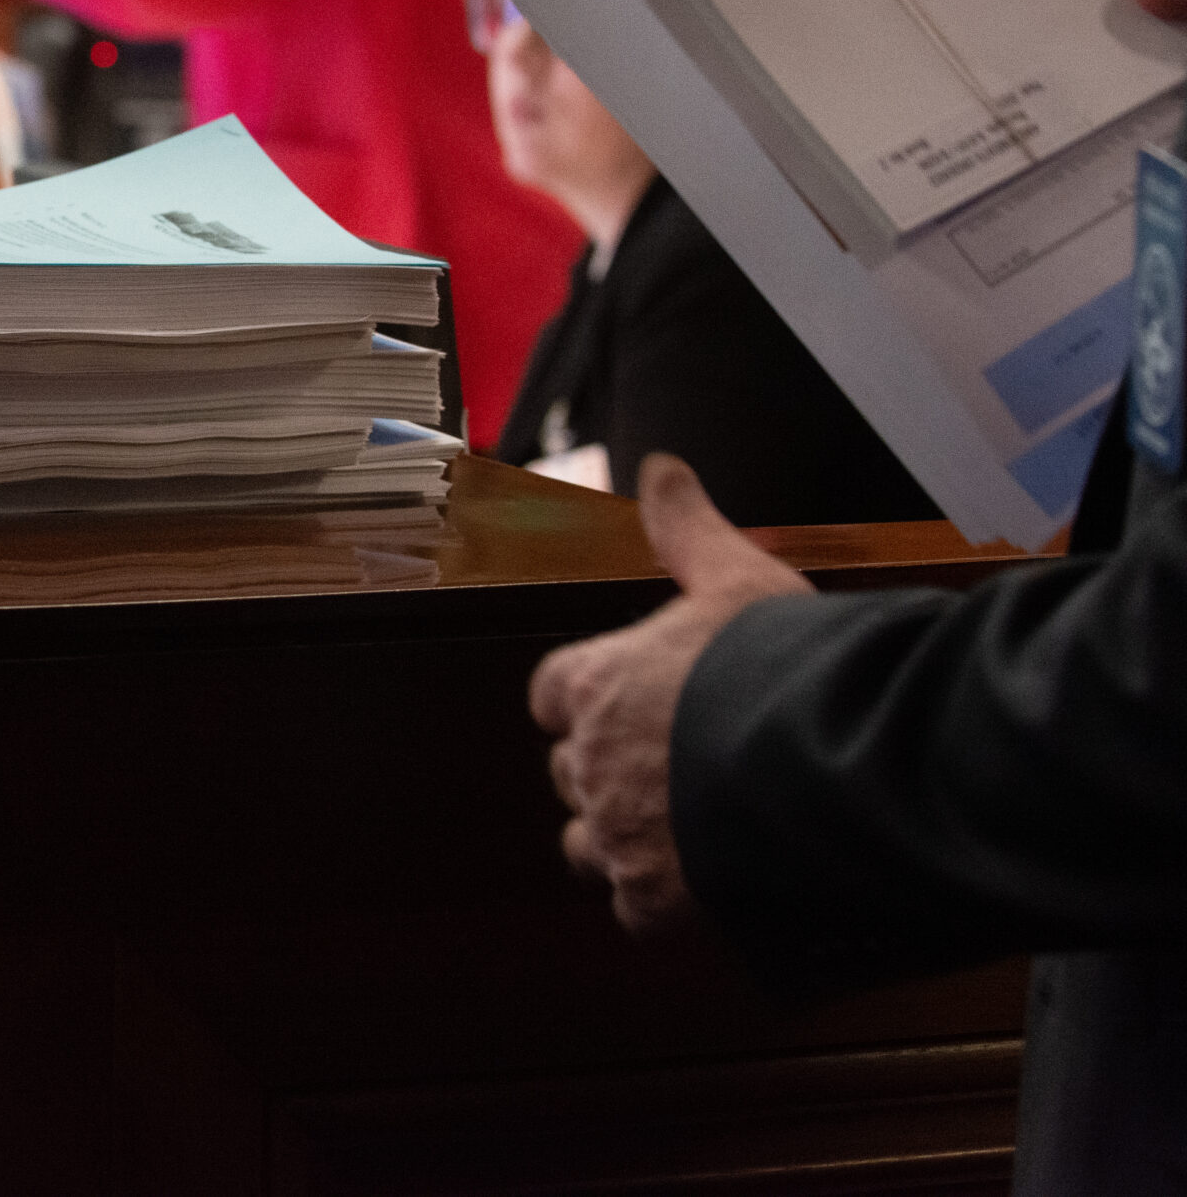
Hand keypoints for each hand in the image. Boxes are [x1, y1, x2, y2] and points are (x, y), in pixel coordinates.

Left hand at [527, 454, 813, 933]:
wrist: (823, 770)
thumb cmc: (775, 667)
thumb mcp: (736, 578)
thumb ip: (688, 528)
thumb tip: (663, 468)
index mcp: (591, 684)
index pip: (552, 695)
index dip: (586, 700)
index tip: (625, 701)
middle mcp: (587, 761)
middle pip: (572, 770)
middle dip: (613, 769)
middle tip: (679, 765)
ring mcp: (615, 834)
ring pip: (589, 844)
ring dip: (623, 837)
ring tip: (684, 829)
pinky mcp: (652, 898)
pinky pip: (635, 907)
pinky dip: (662, 900)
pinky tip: (707, 883)